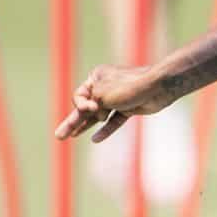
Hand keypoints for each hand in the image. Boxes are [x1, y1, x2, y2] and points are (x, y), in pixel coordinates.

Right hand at [53, 64, 173, 142]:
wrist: (157, 87)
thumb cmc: (126, 87)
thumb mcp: (101, 94)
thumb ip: (90, 106)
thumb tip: (91, 114)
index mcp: (96, 76)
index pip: (79, 95)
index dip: (81, 105)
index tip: (92, 108)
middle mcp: (106, 86)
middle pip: (86, 107)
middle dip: (72, 121)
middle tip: (58, 136)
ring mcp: (118, 98)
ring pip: (99, 115)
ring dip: (86, 125)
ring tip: (71, 136)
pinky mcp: (130, 108)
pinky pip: (115, 121)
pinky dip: (106, 129)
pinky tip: (95, 139)